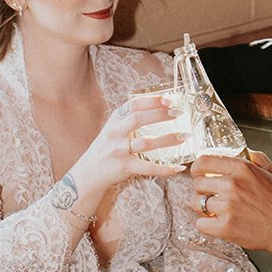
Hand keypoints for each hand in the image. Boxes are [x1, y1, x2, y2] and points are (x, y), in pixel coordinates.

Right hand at [70, 92, 186, 202]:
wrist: (88, 174)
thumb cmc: (106, 149)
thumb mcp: (113, 129)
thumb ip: (129, 119)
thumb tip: (160, 108)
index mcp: (115, 120)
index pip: (133, 105)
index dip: (152, 100)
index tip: (169, 98)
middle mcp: (115, 133)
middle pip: (139, 119)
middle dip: (160, 114)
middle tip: (179, 112)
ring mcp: (118, 151)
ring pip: (146, 143)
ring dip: (167, 139)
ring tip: (184, 136)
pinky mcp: (124, 168)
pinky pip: (148, 167)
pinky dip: (165, 169)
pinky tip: (178, 167)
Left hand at [189, 149, 271, 254]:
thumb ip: (258, 158)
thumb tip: (247, 152)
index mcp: (242, 168)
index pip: (204, 162)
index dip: (197, 168)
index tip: (198, 174)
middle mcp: (232, 185)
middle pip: (197, 183)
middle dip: (201, 190)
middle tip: (210, 195)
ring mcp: (228, 206)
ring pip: (196, 204)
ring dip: (203, 208)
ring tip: (215, 210)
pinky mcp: (226, 227)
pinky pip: (201, 223)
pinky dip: (206, 224)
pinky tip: (215, 222)